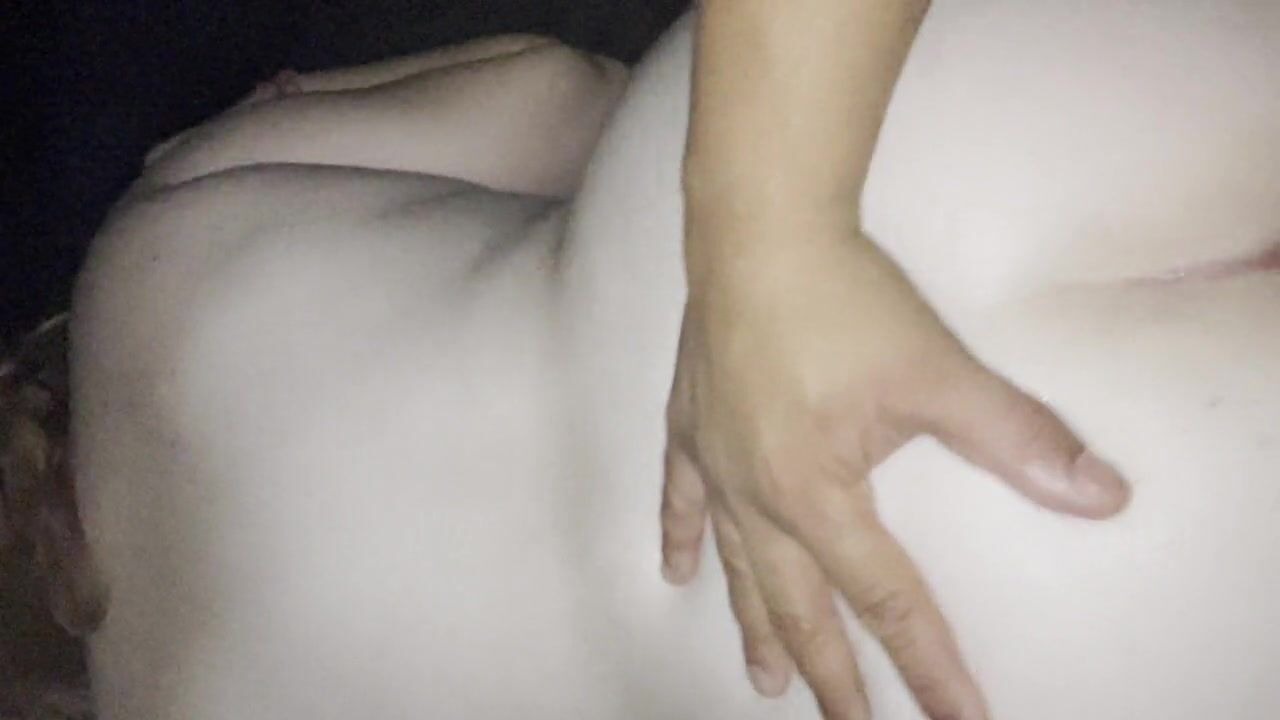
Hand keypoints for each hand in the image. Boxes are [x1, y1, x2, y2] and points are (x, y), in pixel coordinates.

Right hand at [661, 223, 1129, 719]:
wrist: (758, 228)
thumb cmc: (841, 297)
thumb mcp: (937, 373)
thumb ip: (1017, 438)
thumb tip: (1099, 493)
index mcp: (815, 494)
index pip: (886, 600)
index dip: (928, 666)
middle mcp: (755, 495)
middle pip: (800, 606)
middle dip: (831, 676)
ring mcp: (714, 463)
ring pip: (737, 567)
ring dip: (755, 626)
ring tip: (767, 681)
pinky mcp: (688, 425)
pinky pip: (678, 498)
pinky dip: (679, 538)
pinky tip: (674, 573)